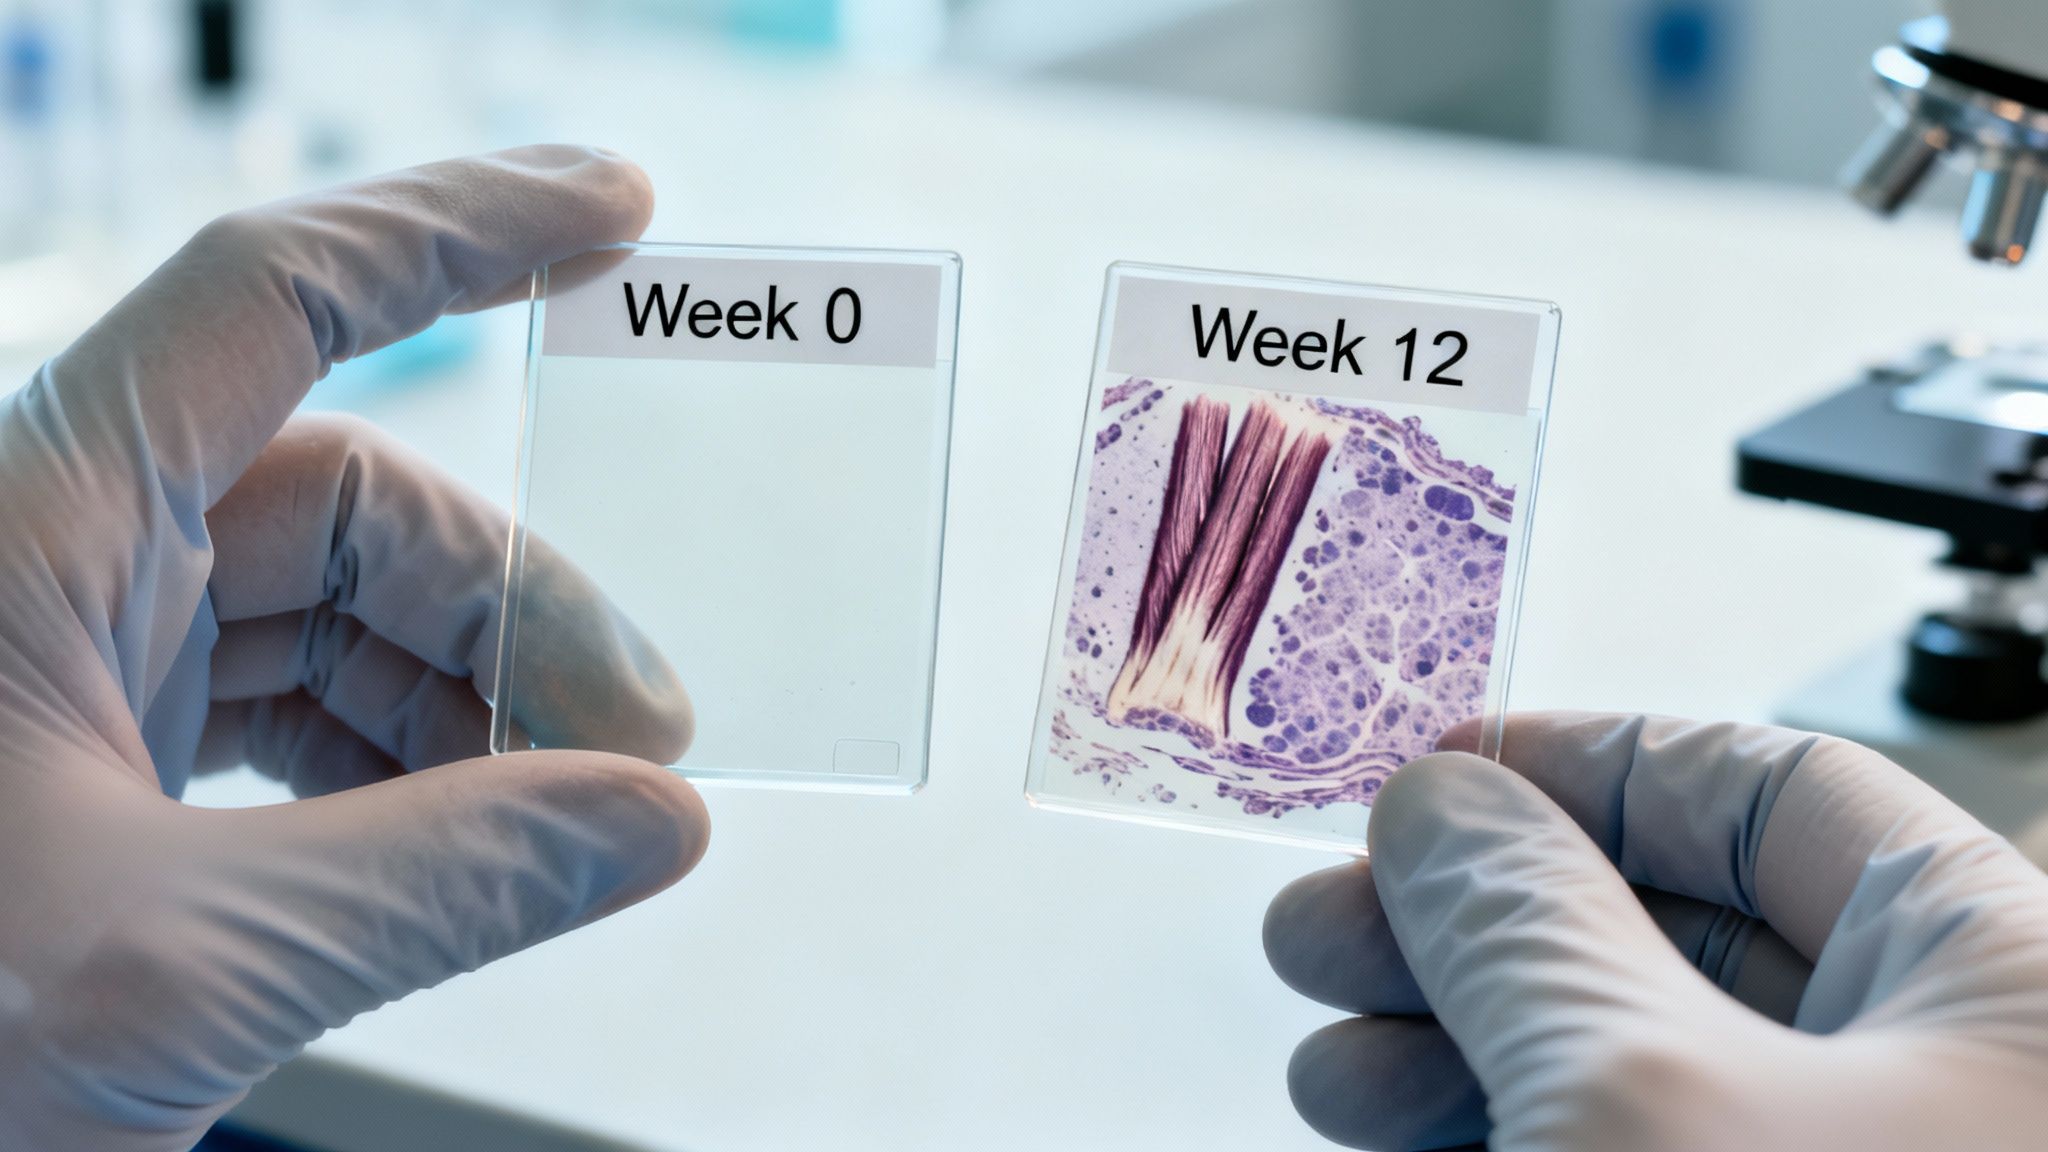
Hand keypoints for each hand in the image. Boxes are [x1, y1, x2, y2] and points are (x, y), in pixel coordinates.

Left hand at [0, 147, 706, 1150]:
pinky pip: (285, 712)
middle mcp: (52, 556)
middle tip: (645, 746)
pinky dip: (395, 768)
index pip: (276, 297)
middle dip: (520, 611)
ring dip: (472, 704)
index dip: (461, 230)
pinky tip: (465, 843)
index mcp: (29, 522)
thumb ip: (440, 882)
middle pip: (354, 501)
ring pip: (331, 616)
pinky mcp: (86, 757)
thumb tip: (654, 821)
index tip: (619, 211)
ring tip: (566, 818)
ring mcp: (70, 657)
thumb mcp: (167, 964)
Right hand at [1265, 712, 2047, 1150]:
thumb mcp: (1636, 1098)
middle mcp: (1964, 1080)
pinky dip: (1507, 1137)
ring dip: (1458, 1051)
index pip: (1775, 791)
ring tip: (1331, 1077)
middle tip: (1332, 931)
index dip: (1581, 767)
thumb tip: (1443, 811)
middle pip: (1676, 934)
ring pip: (1640, 1070)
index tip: (1433, 780)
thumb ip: (1524, 924)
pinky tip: (1393, 1143)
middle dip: (1471, 928)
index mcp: (2009, 980)